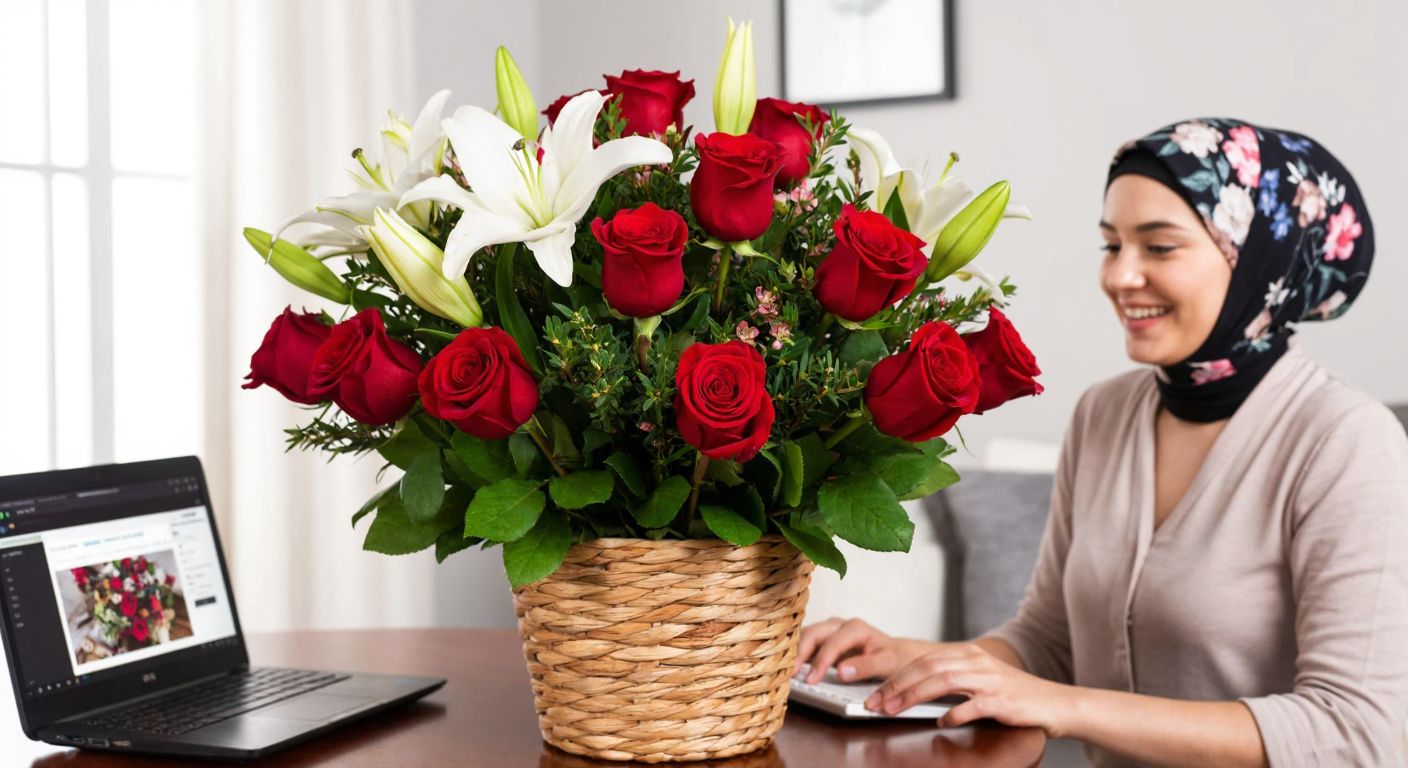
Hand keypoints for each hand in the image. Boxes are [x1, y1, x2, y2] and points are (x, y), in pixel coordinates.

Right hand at [792, 617, 924, 684]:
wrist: (896, 655)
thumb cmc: (893, 659)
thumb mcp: (886, 663)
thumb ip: (865, 667)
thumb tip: (841, 672)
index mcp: (855, 628)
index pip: (832, 642)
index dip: (820, 661)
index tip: (811, 680)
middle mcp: (840, 625)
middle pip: (813, 633)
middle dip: (800, 653)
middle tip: (791, 675)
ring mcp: (830, 630)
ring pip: (806, 635)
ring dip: (795, 652)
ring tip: (786, 671)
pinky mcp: (824, 639)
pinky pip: (806, 642)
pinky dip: (797, 653)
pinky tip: (791, 667)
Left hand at [865, 642, 1074, 735]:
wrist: (1056, 703)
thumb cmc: (1014, 696)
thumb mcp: (980, 679)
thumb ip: (951, 680)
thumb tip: (913, 691)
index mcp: (968, 654)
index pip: (923, 661)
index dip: (896, 677)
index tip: (876, 693)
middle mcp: (977, 662)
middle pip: (927, 668)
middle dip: (896, 686)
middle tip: (875, 703)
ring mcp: (990, 680)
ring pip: (943, 682)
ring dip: (914, 697)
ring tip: (894, 711)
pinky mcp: (1003, 700)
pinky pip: (973, 705)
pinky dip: (954, 714)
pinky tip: (942, 723)